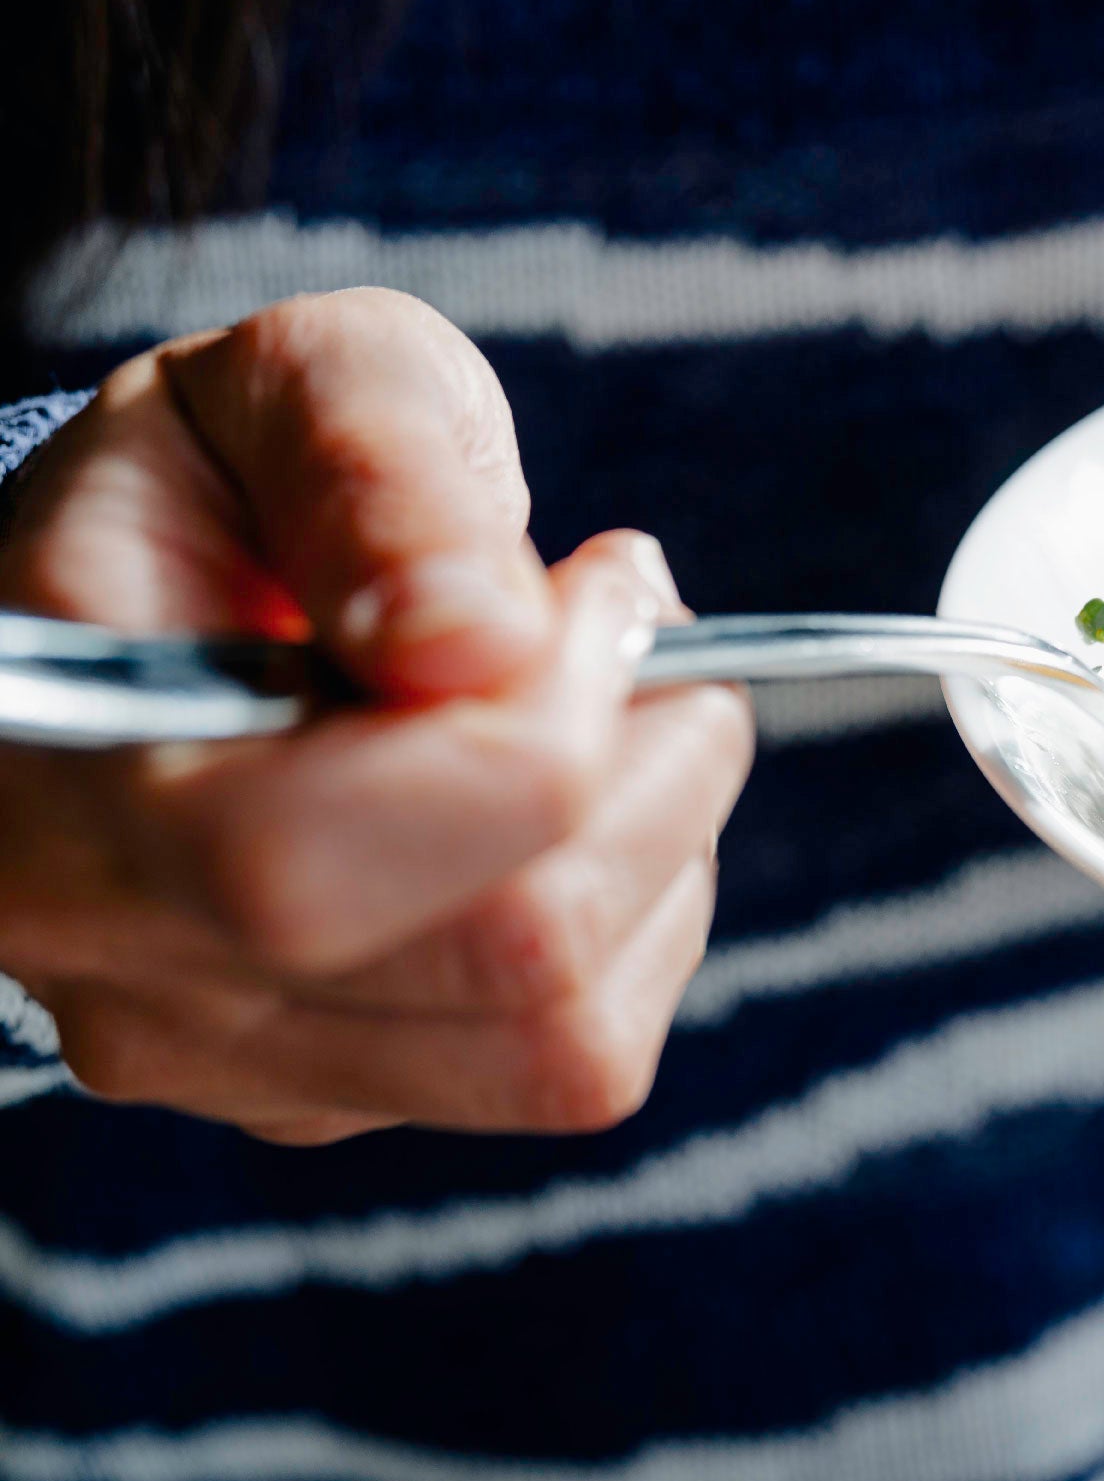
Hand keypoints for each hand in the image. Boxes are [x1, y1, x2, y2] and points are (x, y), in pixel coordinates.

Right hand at [0, 289, 752, 1144]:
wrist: (154, 592)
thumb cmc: (228, 475)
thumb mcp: (288, 383)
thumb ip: (371, 470)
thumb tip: (472, 641)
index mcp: (59, 773)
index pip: (305, 860)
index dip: (538, 725)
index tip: (601, 580)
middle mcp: (122, 960)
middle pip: (503, 955)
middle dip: (651, 763)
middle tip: (631, 619)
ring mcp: (228, 1057)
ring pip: (567, 1041)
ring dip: (665, 845)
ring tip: (608, 699)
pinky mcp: (332, 1098)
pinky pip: (572, 1061)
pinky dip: (642, 915)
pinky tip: (575, 794)